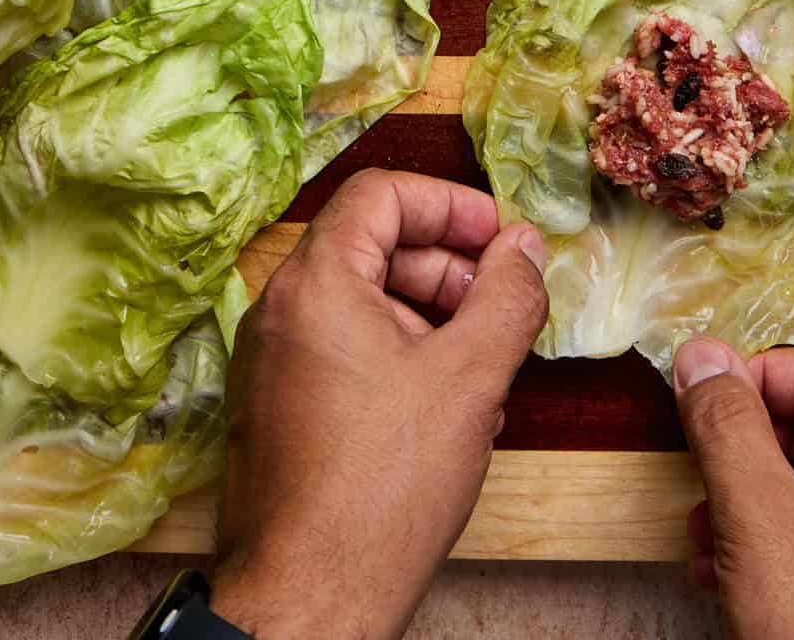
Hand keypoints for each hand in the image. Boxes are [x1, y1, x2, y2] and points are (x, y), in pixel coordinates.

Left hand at [210, 169, 548, 639]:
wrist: (307, 601)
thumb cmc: (382, 488)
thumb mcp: (469, 378)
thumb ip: (506, 297)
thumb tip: (523, 246)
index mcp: (313, 282)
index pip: (381, 194)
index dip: (450, 205)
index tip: (501, 239)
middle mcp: (277, 310)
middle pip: (371, 245)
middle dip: (447, 267)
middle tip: (501, 308)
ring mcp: (269, 361)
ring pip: (360, 302)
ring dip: (429, 317)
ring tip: (481, 369)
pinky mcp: (274, 407)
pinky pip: (341, 350)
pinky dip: (396, 355)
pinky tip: (443, 408)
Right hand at [673, 338, 793, 639]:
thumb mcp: (759, 522)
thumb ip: (728, 428)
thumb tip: (701, 353)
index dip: (767, 374)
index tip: (706, 393)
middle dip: (749, 444)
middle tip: (697, 462)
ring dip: (743, 497)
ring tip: (701, 533)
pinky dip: (760, 542)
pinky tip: (717, 573)